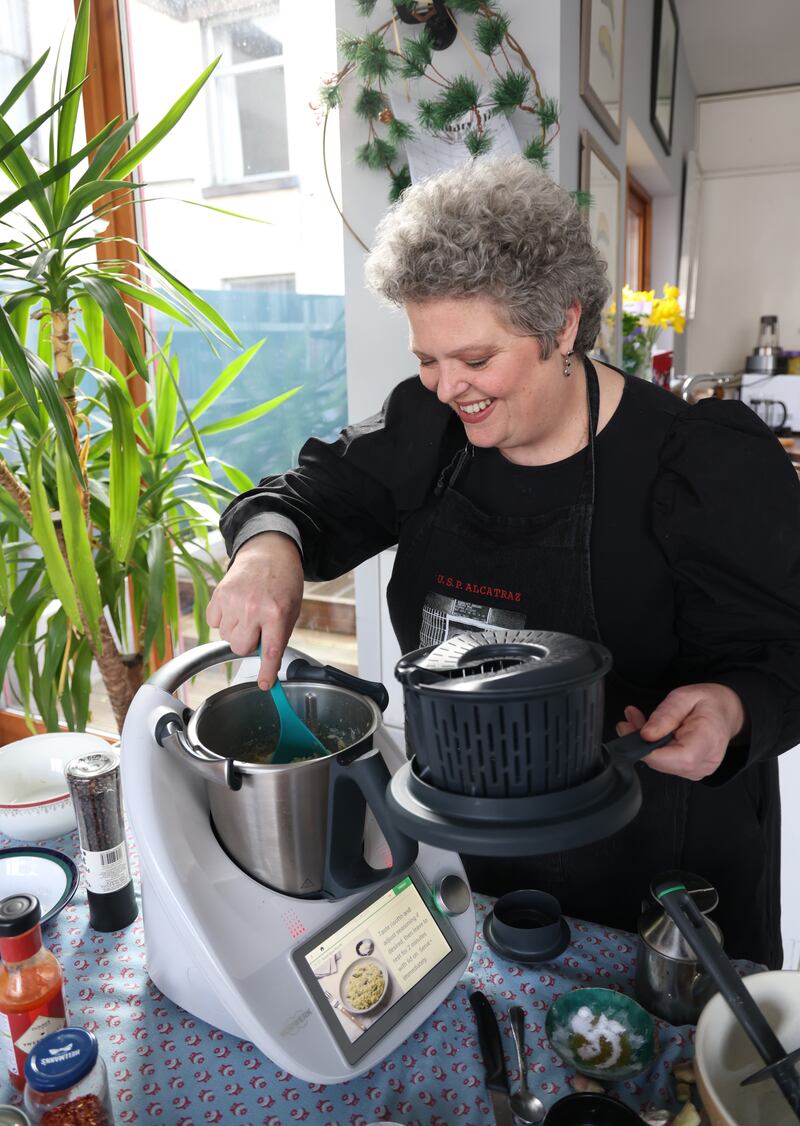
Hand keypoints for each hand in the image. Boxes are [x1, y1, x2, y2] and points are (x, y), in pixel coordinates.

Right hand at [206, 532, 303, 689]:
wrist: (268, 551)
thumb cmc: (283, 582)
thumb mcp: (292, 609)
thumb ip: (279, 635)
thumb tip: (267, 661)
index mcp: (277, 614)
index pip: (270, 652)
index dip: (267, 672)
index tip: (266, 685)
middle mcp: (253, 609)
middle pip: (241, 648)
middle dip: (248, 644)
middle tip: (257, 629)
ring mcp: (233, 601)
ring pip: (226, 637)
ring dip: (236, 630)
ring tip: (248, 612)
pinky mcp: (219, 595)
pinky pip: (214, 623)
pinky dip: (223, 619)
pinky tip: (235, 606)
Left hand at [615, 683, 745, 781]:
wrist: (724, 711)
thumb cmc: (708, 703)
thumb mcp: (684, 697)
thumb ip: (665, 715)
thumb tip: (646, 735)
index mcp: (709, 740)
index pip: (679, 758)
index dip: (650, 750)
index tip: (631, 731)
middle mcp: (706, 761)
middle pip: (664, 763)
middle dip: (640, 741)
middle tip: (630, 718)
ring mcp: (698, 769)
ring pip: (660, 764)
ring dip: (644, 743)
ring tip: (638, 720)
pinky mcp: (689, 771)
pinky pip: (664, 763)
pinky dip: (652, 748)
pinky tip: (650, 732)